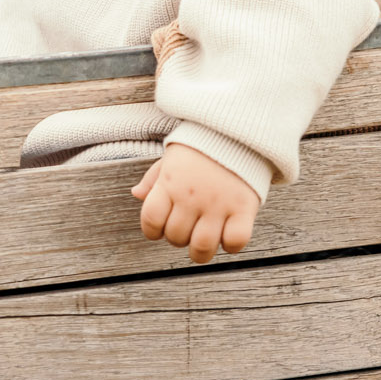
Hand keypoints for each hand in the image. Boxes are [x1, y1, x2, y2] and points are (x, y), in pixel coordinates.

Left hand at [131, 143, 259, 263]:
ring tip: (204, 241)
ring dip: (200, 251)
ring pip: (202, 246)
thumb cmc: (203, 145)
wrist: (238, 128)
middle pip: (176, 237)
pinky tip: (229, 234)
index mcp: (170, 183)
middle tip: (188, 228)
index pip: (150, 220)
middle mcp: (191, 196)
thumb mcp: (172, 156)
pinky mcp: (244, 207)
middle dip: (179, 238)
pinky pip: (235, 241)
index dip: (152, 230)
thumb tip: (136, 194)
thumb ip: (154, 177)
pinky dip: (231, 245)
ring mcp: (218, 204)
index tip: (161, 228)